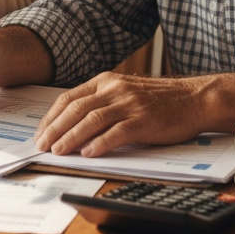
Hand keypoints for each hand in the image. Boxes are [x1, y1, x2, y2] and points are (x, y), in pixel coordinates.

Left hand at [34, 72, 207, 155]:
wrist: (193, 99)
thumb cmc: (158, 100)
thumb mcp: (124, 92)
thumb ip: (101, 102)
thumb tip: (73, 125)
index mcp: (106, 80)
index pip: (69, 98)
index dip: (51, 117)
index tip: (40, 133)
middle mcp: (114, 89)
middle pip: (76, 108)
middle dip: (55, 128)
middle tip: (42, 145)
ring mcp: (129, 103)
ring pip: (92, 119)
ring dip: (71, 137)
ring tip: (58, 151)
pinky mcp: (144, 120)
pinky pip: (117, 132)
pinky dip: (100, 143)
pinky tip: (89, 153)